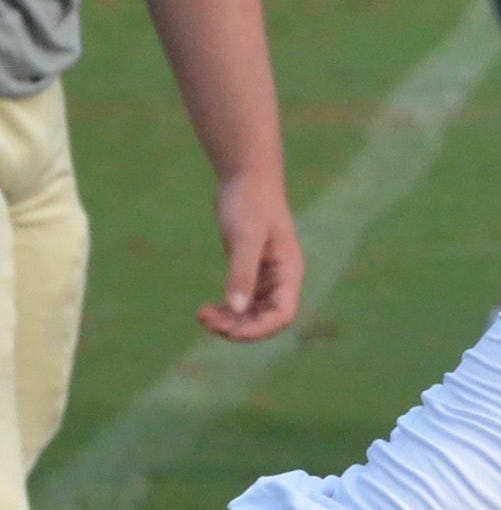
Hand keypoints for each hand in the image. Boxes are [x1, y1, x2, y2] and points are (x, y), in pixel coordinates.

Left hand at [201, 169, 303, 340]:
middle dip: (239, 326)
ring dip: (230, 320)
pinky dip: (227, 309)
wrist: (246, 178)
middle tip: (206, 321)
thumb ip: (242, 273)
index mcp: (289, 272)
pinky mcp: (252, 270)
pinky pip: (243, 301)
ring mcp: (267, 276)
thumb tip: (236, 308)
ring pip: (253, 313)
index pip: (283, 314)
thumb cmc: (250, 203)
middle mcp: (282, 278)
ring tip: (202, 314)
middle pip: (267, 319)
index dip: (259, 329)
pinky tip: (207, 308)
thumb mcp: (244, 238)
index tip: (229, 332)